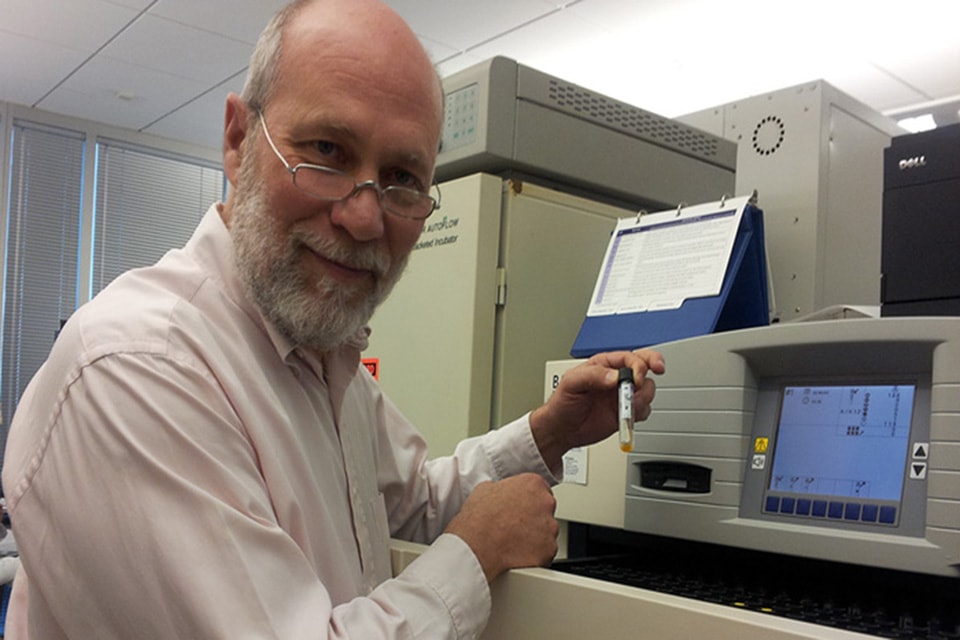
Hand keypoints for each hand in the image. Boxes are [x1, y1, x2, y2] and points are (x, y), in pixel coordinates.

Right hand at [444, 474, 557, 581]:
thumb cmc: (477, 519)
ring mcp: (550, 527)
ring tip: (513, 540)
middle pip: (546, 510)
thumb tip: (502, 492)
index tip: (520, 508)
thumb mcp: (484, 489)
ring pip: (547, 532)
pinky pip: (546, 552)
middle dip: (534, 518)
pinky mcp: (549, 549)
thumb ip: (502, 487)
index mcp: (532, 484)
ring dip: (535, 537)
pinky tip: (518, 553)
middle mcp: (546, 503)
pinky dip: (535, 554)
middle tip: (515, 525)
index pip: (540, 489)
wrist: (475, 547)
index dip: (528, 501)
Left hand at [530, 349, 664, 470]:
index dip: (638, 365)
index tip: (636, 378)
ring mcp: (622, 395)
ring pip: (647, 389)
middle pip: (645, 365)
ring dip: (643, 397)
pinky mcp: (625, 412)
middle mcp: (616, 378)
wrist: (562, 430)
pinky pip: (644, 409)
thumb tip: (614, 376)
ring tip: (628, 406)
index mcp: (604, 365)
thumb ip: (593, 375)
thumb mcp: (571, 383)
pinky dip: (641, 413)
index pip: (630, 357)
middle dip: (652, 368)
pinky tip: (628, 416)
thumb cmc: (562, 403)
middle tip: (644, 382)